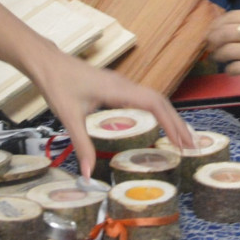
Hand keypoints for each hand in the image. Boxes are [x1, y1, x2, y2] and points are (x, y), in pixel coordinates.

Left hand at [27, 52, 192, 179]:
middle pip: (161, 101)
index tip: (182, 142)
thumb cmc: (59, 86)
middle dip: (177, 123)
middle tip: (191, 147)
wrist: (48, 63)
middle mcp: (126, 85)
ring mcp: (123, 84)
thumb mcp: (70, 118)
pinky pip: (146, 98)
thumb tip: (86, 176)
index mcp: (119, 90)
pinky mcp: (118, 87)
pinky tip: (160, 124)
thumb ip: (82, 146)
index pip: (155, 104)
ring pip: (155, 99)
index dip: (171, 122)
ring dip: (170, 117)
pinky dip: (159, 112)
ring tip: (182, 138)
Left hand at [206, 11, 239, 104]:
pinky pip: (238, 67)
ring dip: (219, 56)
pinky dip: (230, 69)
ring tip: (219, 59)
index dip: (217, 24)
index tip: (211, 32)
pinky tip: (232, 70)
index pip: (234, 15)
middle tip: (210, 47)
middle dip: (213, 40)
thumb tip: (227, 28)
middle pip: (227, 31)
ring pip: (229, 50)